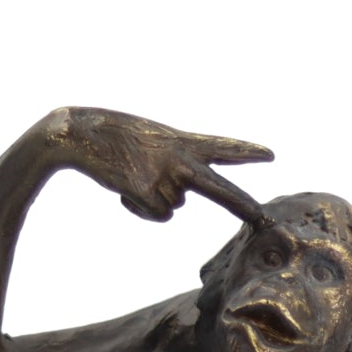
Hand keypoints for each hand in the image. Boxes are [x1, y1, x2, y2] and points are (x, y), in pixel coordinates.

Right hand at [45, 107, 272, 222]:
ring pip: (174, 207)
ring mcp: (165, 178)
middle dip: (241, 205)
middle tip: (262, 217)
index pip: (221, 147)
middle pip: (219, 190)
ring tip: (131, 175)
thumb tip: (179, 203)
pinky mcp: (148, 195)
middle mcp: (179, 160)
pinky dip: (139, 209)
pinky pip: (156, 216)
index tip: (270, 155)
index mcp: (182, 142)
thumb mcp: (154, 143)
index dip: (246, 151)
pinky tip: (123, 188)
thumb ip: (176, 164)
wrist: (80, 134)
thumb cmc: (116, 138)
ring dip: (152, 199)